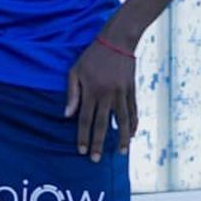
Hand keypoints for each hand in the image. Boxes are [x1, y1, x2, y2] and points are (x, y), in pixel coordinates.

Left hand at [65, 35, 136, 162]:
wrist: (117, 41)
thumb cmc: (92, 56)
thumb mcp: (76, 71)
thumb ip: (72, 93)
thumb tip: (67, 115)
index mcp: (91, 91)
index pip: (85, 119)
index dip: (82, 136)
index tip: (81, 150)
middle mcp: (107, 95)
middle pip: (102, 124)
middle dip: (98, 143)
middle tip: (96, 160)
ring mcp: (121, 93)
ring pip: (123, 121)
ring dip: (121, 138)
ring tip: (121, 153)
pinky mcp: (131, 90)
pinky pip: (133, 111)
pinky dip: (133, 124)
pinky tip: (132, 134)